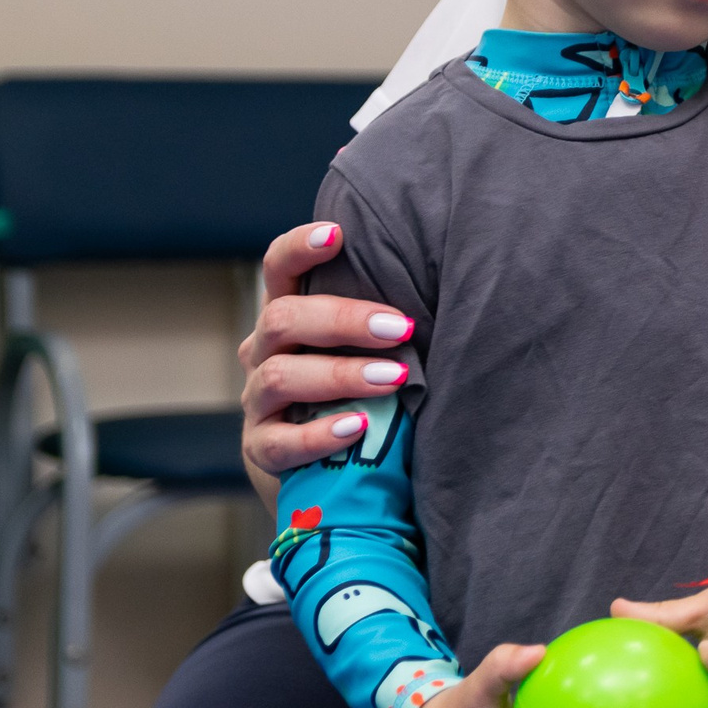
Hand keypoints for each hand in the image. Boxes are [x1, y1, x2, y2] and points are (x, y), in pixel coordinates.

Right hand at [237, 221, 421, 502]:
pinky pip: (281, 443)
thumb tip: (449, 285)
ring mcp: (258, 402)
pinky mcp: (261, 450)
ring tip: (395, 378)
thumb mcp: (370, 349)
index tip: (338, 233)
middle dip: (344, 319)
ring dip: (341, 374)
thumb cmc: (364, 392)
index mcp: (290, 318)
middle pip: (282, 319)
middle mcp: (264, 353)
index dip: (299, 247)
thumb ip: (385, 322)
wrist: (330, 473)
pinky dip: (320, 434)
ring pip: (282, 376)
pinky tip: (358, 426)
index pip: (278, 269)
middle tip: (401, 328)